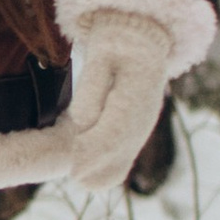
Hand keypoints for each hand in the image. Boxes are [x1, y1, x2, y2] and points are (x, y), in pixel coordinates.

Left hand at [63, 11, 174, 192]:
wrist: (141, 39)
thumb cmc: (116, 44)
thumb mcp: (101, 57)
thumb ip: (91, 90)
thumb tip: (82, 122)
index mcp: (135, 93)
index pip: (114, 131)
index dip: (95, 151)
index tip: (77, 164)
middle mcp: (144, 113)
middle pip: (121, 147)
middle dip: (97, 164)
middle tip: (75, 176)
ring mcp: (144, 122)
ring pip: (126, 153)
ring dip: (104, 168)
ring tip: (82, 180)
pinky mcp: (138, 127)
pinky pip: (127, 153)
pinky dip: (112, 168)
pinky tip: (93, 181)